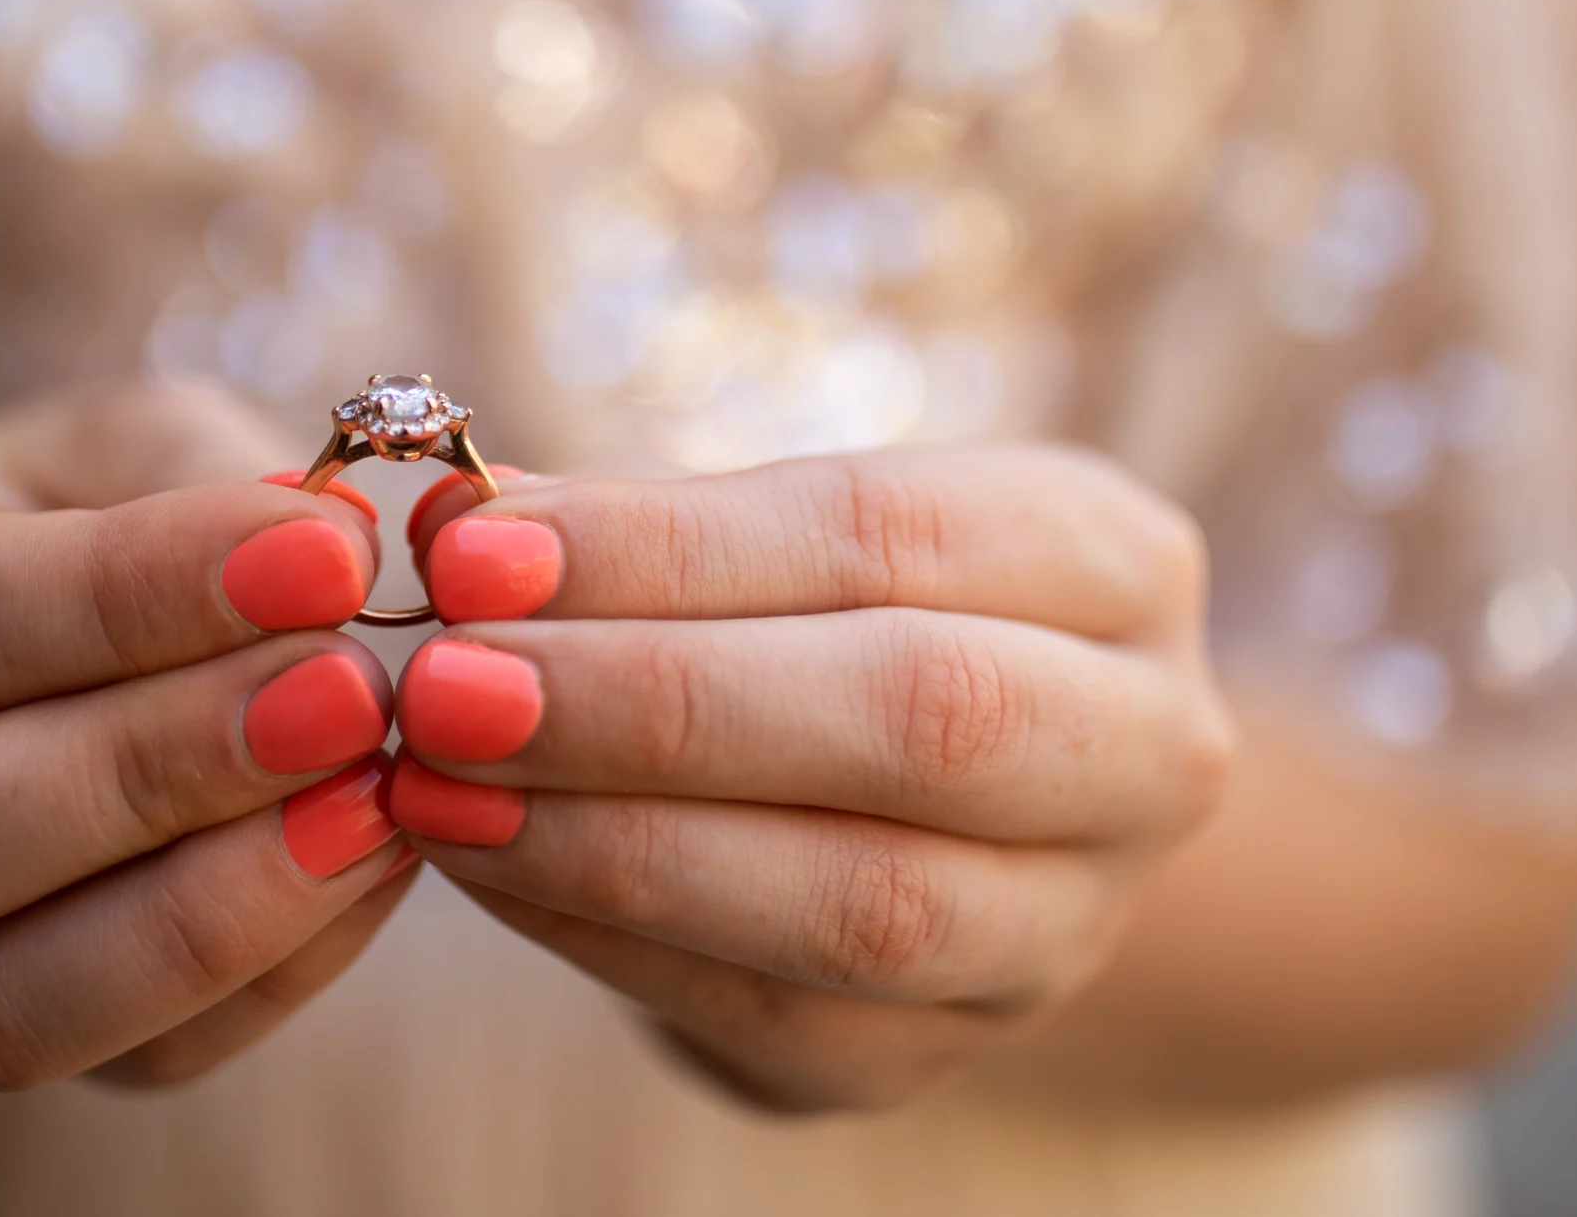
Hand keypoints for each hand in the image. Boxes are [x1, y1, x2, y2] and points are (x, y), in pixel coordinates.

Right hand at [0, 384, 415, 1090]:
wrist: (33, 662)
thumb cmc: (73, 521)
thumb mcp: (110, 444)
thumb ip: (196, 481)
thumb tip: (326, 554)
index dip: (129, 597)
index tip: (326, 556)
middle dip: (157, 770)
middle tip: (351, 693)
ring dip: (213, 905)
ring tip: (375, 795)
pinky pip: (125, 1061)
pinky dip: (270, 973)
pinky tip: (373, 864)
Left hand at [390, 444, 1234, 1111]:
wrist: (938, 805)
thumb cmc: (827, 613)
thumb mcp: (773, 530)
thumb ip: (635, 525)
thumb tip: (463, 528)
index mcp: (1114, 563)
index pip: (889, 533)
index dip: (668, 548)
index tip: (474, 549)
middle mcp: (1143, 750)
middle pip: (921, 719)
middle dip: (652, 700)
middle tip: (446, 682)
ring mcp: (1062, 928)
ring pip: (862, 903)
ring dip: (612, 841)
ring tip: (434, 781)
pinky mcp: (935, 1052)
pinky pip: (763, 1010)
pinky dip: (595, 932)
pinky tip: (476, 860)